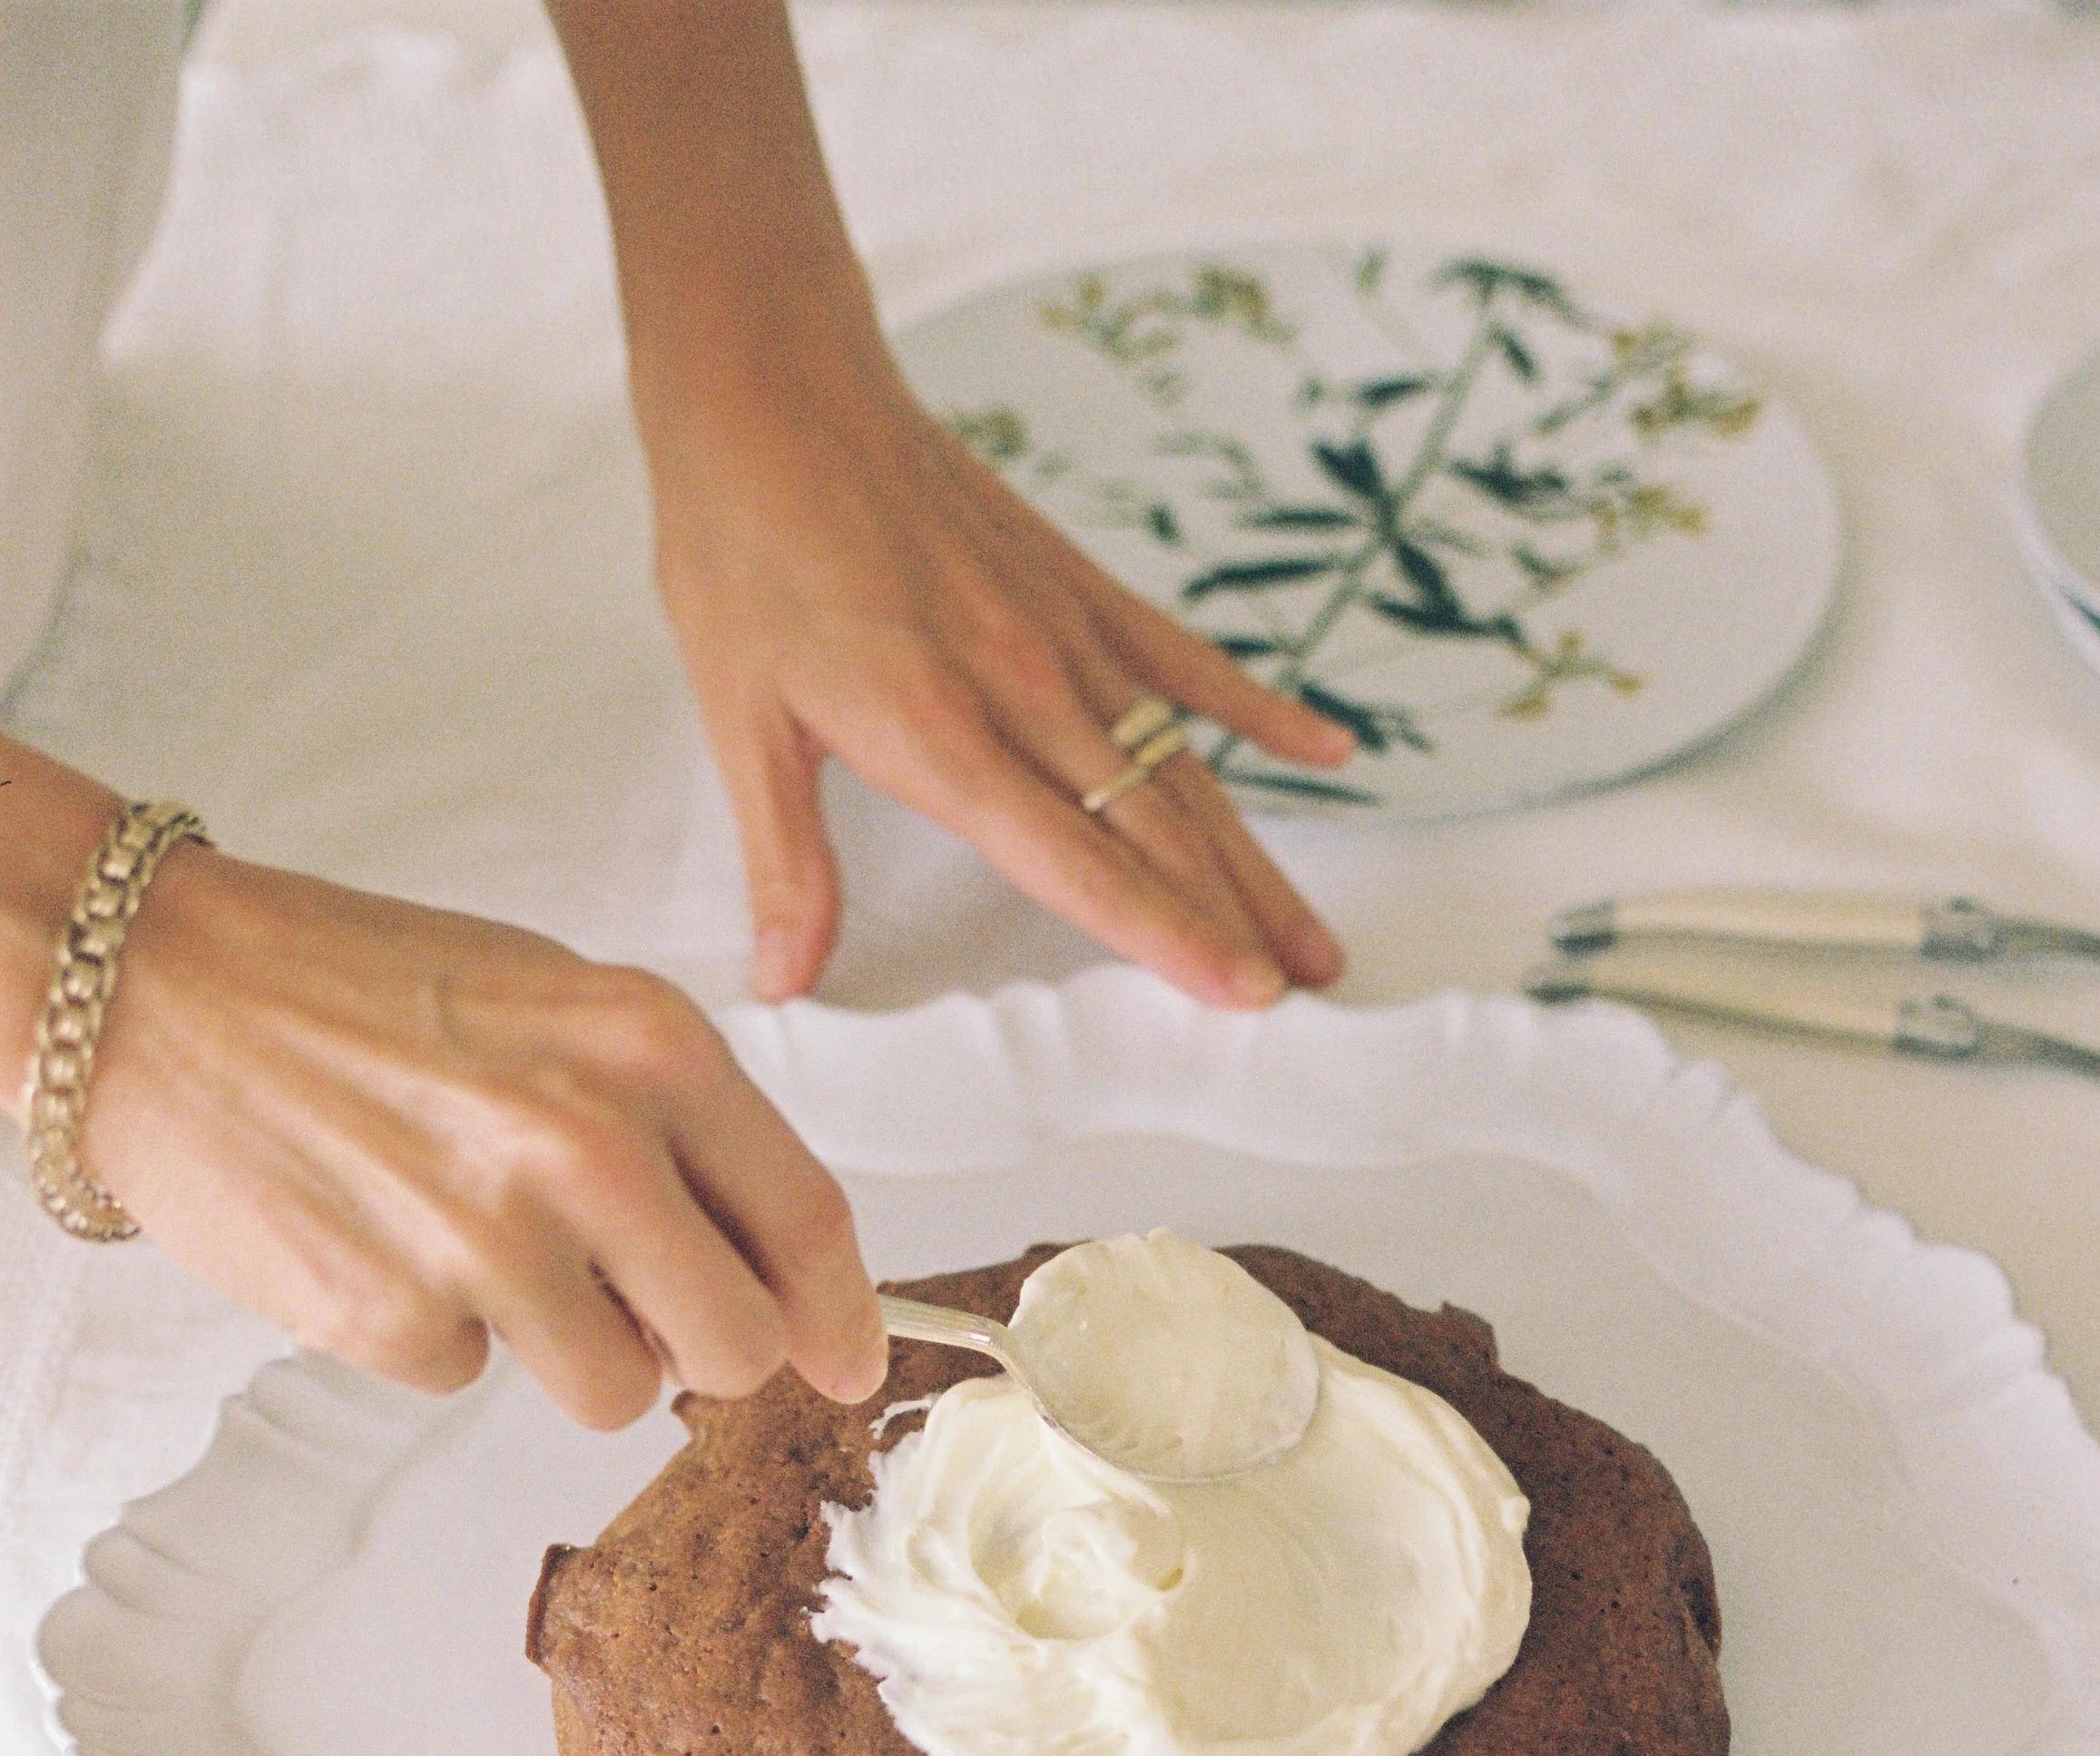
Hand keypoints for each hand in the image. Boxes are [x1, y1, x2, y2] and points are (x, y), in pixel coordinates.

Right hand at [33, 799, 885, 1429]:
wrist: (159, 989)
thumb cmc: (355, 989)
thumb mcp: (554, 1009)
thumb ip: (673, 1129)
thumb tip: (770, 1278)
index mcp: (648, 1049)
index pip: (805, 1222)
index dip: (841, 1316)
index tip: (851, 1363)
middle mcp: (588, 1146)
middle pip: (734, 1347)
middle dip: (704, 1354)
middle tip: (639, 1310)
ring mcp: (491, 1242)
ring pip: (618, 1395)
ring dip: (566, 1351)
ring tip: (477, 1243)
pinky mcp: (397, 1317)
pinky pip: (475, 1379)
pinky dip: (438, 1333)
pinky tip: (384, 1239)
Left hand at [649, 362, 1357, 1010]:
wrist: (771, 387)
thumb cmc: (745, 547)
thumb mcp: (743, 721)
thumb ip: (787, 863)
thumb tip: (782, 979)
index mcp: (941, 732)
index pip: (1080, 863)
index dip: (1168, 934)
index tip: (1239, 993)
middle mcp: (1024, 686)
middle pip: (1157, 829)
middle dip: (1236, 919)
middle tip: (1305, 995)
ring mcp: (1064, 632)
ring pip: (1185, 767)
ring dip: (1254, 857)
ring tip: (1313, 935)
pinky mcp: (1079, 585)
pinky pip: (1189, 660)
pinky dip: (1261, 709)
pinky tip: (1327, 752)